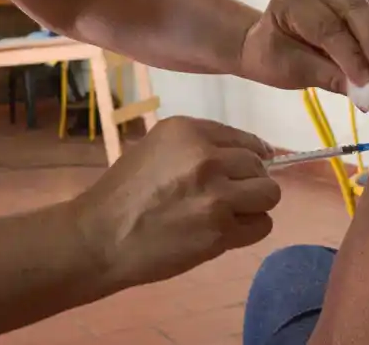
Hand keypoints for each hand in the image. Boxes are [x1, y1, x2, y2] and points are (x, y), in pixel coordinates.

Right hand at [69, 117, 280, 289]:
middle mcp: (207, 157)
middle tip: (227, 196)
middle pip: (258, 166)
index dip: (250, 155)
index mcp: (188, 131)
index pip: (243, 138)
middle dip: (248, 181)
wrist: (100, 236)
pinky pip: (261, 225)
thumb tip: (245, 154)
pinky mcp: (220, 231)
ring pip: (268, 194)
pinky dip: (249, 229)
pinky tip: (227, 231)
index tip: (246, 169)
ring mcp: (216, 195)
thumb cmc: (123, 192)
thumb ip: (197, 146)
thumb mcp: (157, 147)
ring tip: (230, 213)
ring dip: (254, 205)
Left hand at [238, 0, 368, 93]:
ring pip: (367, 8)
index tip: (368, 82)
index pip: (326, 25)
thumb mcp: (291, 71)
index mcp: (290, 0)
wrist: (265, 43)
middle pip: (352, 7)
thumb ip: (329, 77)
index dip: (350, 54)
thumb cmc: (272, 57)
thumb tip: (367, 93)